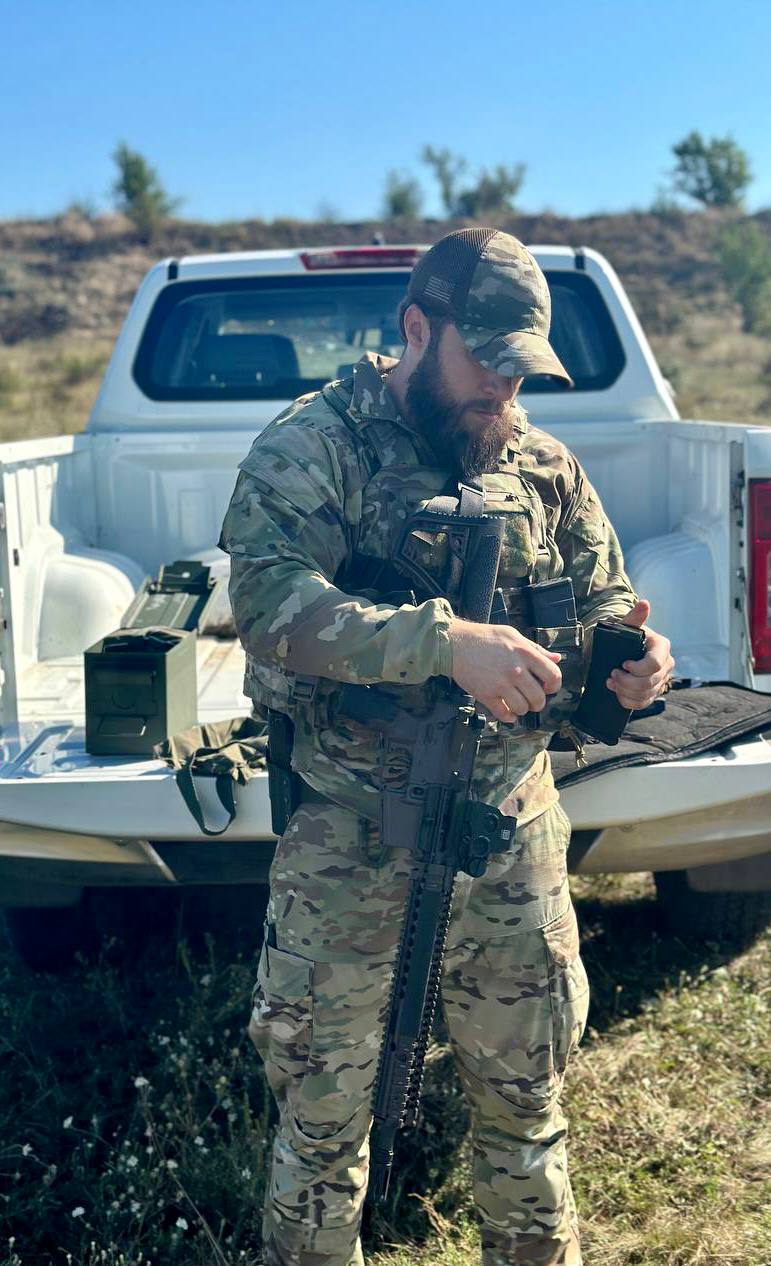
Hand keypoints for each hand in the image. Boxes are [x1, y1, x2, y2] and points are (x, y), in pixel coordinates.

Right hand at [448, 619, 562, 722]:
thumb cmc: (484, 637)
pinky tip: (506, 711)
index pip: (553, 675)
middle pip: (539, 698)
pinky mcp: (486, 695)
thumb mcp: (513, 635)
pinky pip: (504, 714)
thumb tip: (557, 658)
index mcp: (525, 653)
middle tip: (531, 699)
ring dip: (522, 709)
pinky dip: (508, 717)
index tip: (547, 687)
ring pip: (522, 709)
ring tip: (516, 703)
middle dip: (537, 703)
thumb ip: (536, 649)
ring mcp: (501, 684)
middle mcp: (516, 670)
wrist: (455, 643)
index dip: (554, 685)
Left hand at [605, 599, 674, 709]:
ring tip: (611, 682)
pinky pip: (644, 703)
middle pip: (650, 682)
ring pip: (646, 694)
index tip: (622, 664)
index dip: (637, 668)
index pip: (655, 664)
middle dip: (627, 681)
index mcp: (662, 647)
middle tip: (611, 675)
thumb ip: (634, 617)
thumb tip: (644, 603)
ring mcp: (662, 680)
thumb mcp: (624, 626)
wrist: (615, 651)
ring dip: (625, 691)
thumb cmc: (620, 636)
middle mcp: (666, 664)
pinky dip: (628, 701)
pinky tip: (618, 693)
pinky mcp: (653, 692)